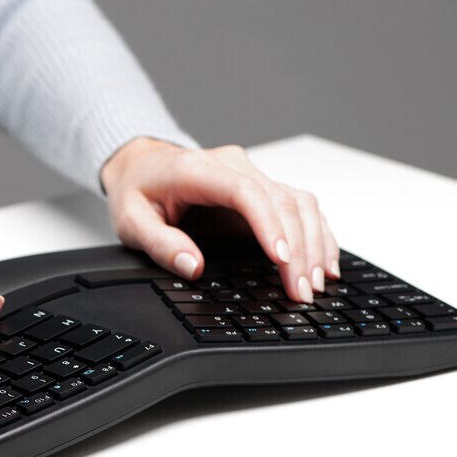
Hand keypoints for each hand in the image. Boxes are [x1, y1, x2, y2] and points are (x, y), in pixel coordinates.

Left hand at [101, 139, 339, 303]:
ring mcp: (252, 174)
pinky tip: (325, 262)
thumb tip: (193, 267)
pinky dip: (318, 234)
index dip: (269, 224)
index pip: (245, 192)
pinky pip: (300, 206)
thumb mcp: (131, 220)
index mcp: (199, 170)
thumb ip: (160, 244)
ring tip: (316, 283)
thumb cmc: (137, 189)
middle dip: (298, 249)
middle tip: (301, 291)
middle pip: (282, 200)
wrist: (141, 164)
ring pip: (300, 202)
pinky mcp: (263, 188)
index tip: (282, 260)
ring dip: (314, 243)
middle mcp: (234, 166)